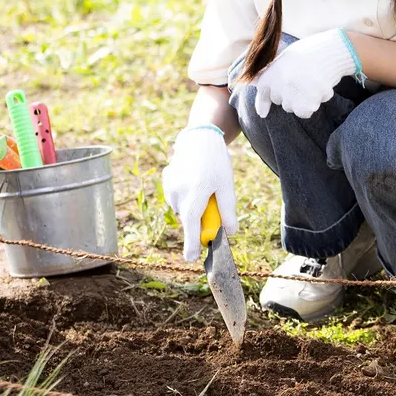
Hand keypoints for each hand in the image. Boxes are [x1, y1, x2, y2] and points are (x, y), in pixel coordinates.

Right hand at [161, 126, 237, 261]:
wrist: (199, 137)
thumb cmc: (216, 162)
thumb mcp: (227, 185)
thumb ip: (228, 210)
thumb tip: (230, 233)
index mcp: (197, 191)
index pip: (192, 223)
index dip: (192, 242)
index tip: (191, 258)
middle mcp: (180, 190)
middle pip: (189, 218)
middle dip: (200, 218)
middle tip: (212, 201)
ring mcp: (170, 185)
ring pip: (182, 208)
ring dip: (193, 205)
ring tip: (203, 185)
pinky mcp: (166, 181)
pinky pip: (177, 198)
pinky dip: (185, 196)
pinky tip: (192, 180)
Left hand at [252, 29, 359, 118]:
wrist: (330, 52)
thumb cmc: (309, 52)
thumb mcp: (285, 59)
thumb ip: (270, 74)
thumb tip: (248, 82)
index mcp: (271, 73)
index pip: (263, 92)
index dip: (262, 104)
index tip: (263, 113)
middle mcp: (279, 86)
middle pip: (282, 102)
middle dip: (291, 96)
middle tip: (303, 80)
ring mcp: (292, 96)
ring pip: (294, 108)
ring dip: (303, 100)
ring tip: (313, 82)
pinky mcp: (307, 103)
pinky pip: (306, 112)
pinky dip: (313, 104)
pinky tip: (319, 88)